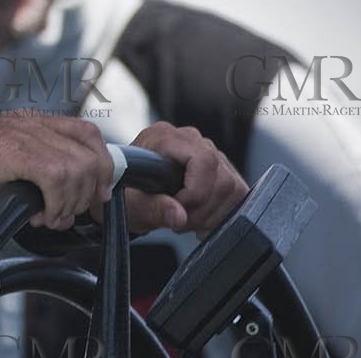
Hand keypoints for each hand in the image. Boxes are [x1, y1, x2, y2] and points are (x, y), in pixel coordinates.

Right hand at [0, 111, 114, 229]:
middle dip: (90, 192)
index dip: (102, 167)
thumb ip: (38, 172)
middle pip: (90, 153)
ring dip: (69, 203)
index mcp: (35, 122)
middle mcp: (33, 123)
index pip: (89, 134)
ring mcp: (23, 134)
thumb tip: (67, 201)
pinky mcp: (11, 150)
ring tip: (50, 218)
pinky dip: (55, 204)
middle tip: (69, 214)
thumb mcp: (7, 163)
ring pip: (76, 169)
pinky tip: (39, 215)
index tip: (96, 196)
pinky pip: (54, 177)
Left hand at [115, 122, 248, 237]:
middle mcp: (189, 139)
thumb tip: (179, 215)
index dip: (196, 192)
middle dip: (203, 208)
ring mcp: (207, 151)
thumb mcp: (131, 205)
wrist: (127, 196)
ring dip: (212, 213)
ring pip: (232, 186)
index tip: (179, 210)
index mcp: (164, 137)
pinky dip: (221, 213)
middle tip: (181, 222)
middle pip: (221, 176)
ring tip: (188, 221)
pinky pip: (236, 192)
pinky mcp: (218, 168)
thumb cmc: (125, 194)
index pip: (202, 159)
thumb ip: (153, 208)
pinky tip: (201, 220)